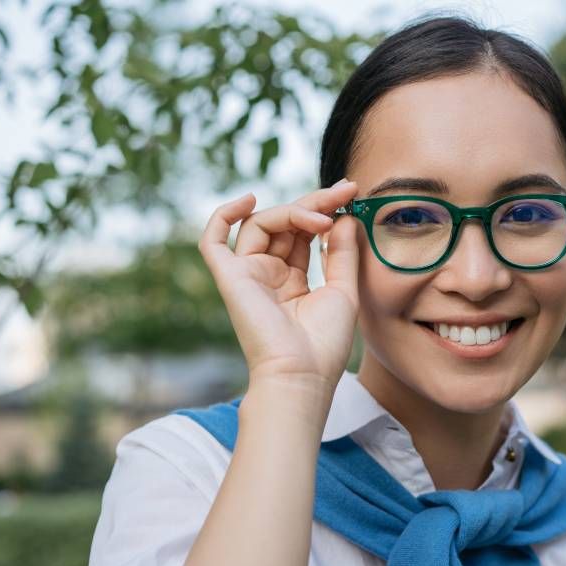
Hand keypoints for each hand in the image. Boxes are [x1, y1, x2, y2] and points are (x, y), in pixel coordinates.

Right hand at [198, 179, 360, 387]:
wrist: (302, 374)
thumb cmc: (324, 344)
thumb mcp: (343, 291)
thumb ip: (342, 253)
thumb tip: (343, 216)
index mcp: (293, 279)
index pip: (304, 232)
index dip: (326, 209)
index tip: (352, 193)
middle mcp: (268, 274)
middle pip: (284, 223)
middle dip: (314, 202)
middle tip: (344, 191)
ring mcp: (248, 274)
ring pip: (261, 224)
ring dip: (293, 212)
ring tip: (322, 218)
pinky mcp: (230, 278)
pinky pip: (214, 241)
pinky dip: (224, 216)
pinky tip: (249, 200)